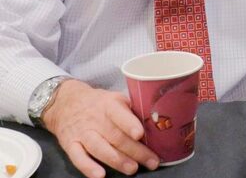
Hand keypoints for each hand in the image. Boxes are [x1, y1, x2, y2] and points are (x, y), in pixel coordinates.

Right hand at [42, 79, 158, 177]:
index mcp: (109, 105)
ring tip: (132, 169)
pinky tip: (99, 175)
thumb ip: (131, 110)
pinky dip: (88, 167)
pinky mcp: (70, 145)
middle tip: (151, 162)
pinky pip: (78, 157)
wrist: (65, 103)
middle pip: (115, 136)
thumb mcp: (116, 98)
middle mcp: (95, 119)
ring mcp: (82, 133)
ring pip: (100, 148)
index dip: (129, 125)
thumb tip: (156, 123)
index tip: (140, 134)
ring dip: (117, 160)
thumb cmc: (99, 103)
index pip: (119, 114)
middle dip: (135, 151)